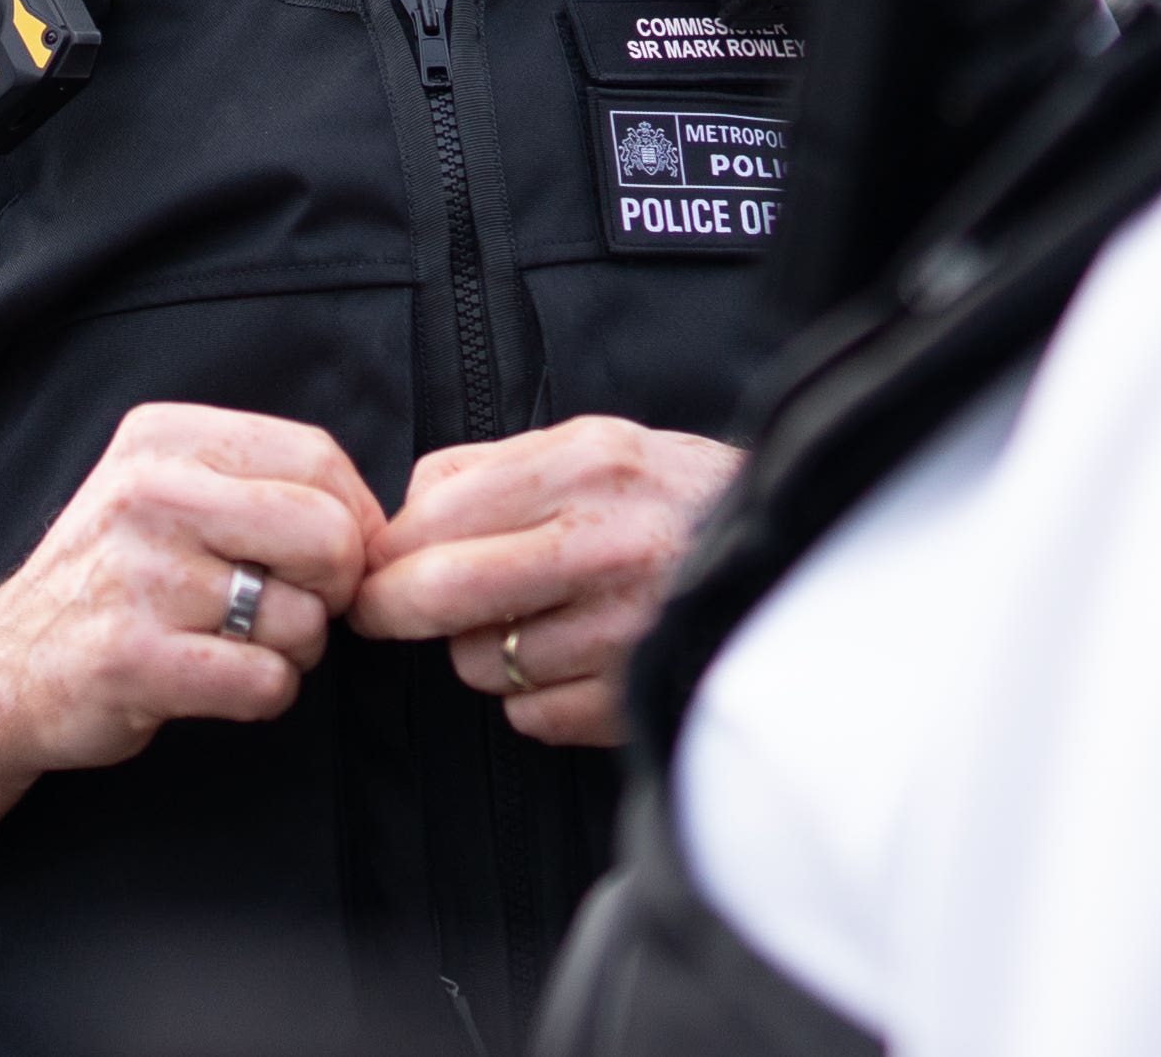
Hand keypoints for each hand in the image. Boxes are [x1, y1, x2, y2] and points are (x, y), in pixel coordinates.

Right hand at [0, 402, 385, 775]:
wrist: (3, 669)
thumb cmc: (110, 582)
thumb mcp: (164, 491)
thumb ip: (258, 483)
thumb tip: (378, 521)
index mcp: (162, 438)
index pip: (316, 456)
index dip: (356, 517)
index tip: (341, 557)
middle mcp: (147, 494)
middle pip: (327, 534)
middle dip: (335, 588)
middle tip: (297, 608)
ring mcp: (137, 577)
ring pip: (302, 618)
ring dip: (295, 650)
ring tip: (239, 645)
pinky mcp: (132, 659)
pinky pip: (265, 681)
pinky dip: (265, 694)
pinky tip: (219, 682)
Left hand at [349, 417, 739, 745]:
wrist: (793, 556)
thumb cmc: (671, 497)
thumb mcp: (591, 444)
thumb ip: (490, 469)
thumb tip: (400, 519)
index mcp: (586, 465)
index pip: (434, 518)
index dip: (383, 554)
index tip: (368, 570)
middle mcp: (607, 545)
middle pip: (441, 593)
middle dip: (390, 610)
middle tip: (378, 614)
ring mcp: (627, 630)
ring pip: (481, 663)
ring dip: (483, 651)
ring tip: (534, 621)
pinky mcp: (640, 697)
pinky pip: (531, 714)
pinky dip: (533, 697)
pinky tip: (575, 660)